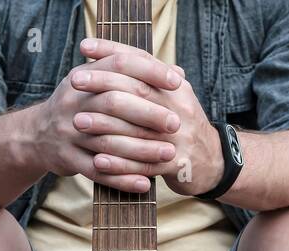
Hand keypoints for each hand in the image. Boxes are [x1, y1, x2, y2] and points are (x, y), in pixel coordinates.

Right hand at [33, 42, 184, 191]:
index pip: (119, 64)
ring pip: (108, 141)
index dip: (149, 71)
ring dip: (141, 149)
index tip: (177, 82)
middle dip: (149, 113)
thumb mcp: (98, 83)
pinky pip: (98, 172)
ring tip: (169, 154)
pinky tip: (145, 184)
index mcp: (84, 76)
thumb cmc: (81, 107)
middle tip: (176, 123)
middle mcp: (73, 101)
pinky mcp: (67, 158)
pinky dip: (122, 179)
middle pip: (114, 103)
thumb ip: (136, 78)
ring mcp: (68, 131)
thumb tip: (179, 72)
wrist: (36, 136)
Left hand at [76, 38, 223, 196]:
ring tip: (78, 122)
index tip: (85, 47)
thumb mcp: (175, 97)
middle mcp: (179, 108)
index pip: (142, 62)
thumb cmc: (184, 128)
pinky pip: (143, 165)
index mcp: (176, 88)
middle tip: (74, 81)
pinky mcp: (176, 165)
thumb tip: (119, 56)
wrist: (215, 164)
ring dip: (105, 126)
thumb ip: (151, 78)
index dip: (113, 51)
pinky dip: (119, 164)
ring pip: (137, 129)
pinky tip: (97, 162)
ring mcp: (178, 138)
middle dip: (103, 83)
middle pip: (137, 90)